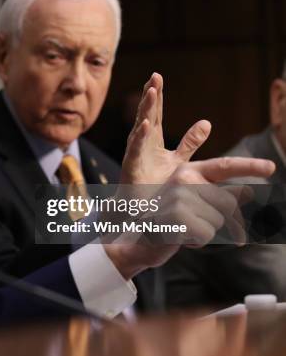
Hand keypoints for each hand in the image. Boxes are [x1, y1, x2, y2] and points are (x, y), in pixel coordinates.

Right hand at [107, 138, 274, 278]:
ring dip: (206, 233)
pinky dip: (197, 243)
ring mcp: (180, 197)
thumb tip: (248, 192)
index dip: (249, 166)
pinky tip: (179, 238)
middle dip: (225, 222)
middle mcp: (183, 179)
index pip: (224, 166)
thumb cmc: (167, 222)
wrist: (136, 241)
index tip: (272, 166)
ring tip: (183, 231)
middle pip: (227, 203)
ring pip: (218, 221)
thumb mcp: (193, 205)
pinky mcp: (179, 217)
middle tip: (203, 229)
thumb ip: (218, 197)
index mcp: (187, 171)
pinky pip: (208, 235)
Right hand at [121, 73, 211, 183]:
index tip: (158, 76)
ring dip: (145, 109)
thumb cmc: (155, 184)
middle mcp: (142, 142)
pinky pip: (136, 149)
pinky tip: (145, 124)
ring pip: (140, 126)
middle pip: (147, 114)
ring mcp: (135, 152)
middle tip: (154, 76)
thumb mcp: (177, 159)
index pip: (155, 112)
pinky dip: (140, 136)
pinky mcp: (132, 166)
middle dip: (150, 95)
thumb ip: (190, 142)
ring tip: (151, 92)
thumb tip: (206, 123)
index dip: (157, 95)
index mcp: (152, 139)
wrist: (140, 208)